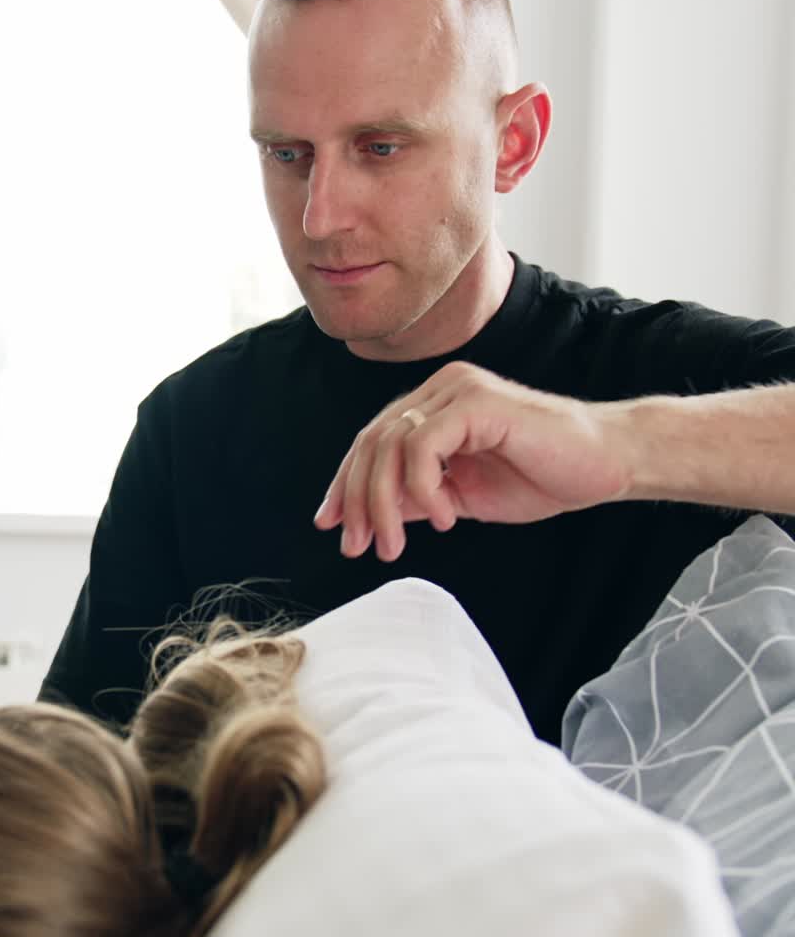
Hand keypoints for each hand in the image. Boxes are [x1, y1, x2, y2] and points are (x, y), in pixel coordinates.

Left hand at [314, 363, 632, 560]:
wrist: (605, 465)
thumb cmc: (542, 476)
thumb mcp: (459, 498)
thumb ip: (413, 498)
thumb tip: (366, 517)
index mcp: (433, 406)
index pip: (371, 441)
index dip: (344, 484)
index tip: (331, 525)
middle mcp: (440, 390)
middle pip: (371, 442)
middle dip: (355, 500)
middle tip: (357, 546)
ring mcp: (458, 391)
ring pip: (390, 444)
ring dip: (383, 503)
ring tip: (395, 544)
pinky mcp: (478, 403)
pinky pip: (424, 446)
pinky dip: (422, 487)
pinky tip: (443, 518)